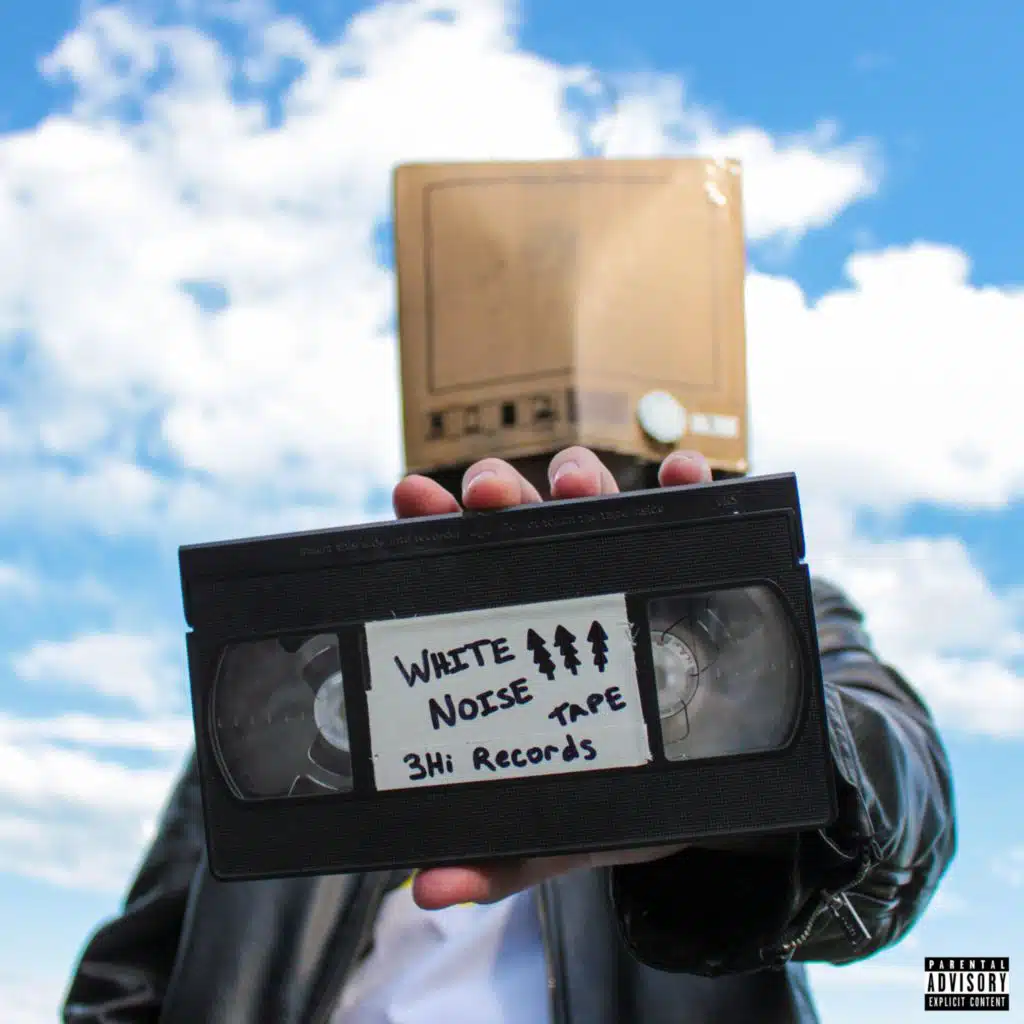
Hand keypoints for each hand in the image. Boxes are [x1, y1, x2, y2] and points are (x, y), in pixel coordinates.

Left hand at [391, 445, 712, 909]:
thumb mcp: (568, 826)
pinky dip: (690, 485)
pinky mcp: (697, 569)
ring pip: (598, 500)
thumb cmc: (629, 791)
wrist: (723, 786)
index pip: (467, 566)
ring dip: (583, 476)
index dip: (434, 527)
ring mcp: (631, 572)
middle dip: (501, 491)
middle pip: (524, 519)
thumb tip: (429, 891)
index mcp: (520, 630)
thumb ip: (503, 857)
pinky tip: (689, 476)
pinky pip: (695, 513)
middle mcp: (568, 587)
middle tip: (488, 493)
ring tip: (578, 483)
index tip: (411, 499)